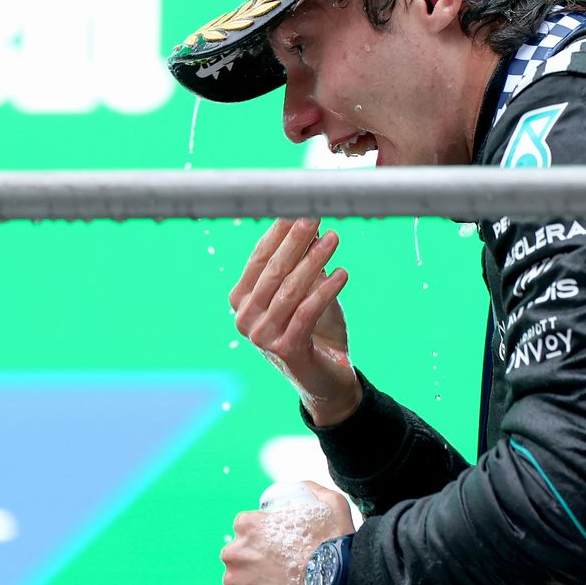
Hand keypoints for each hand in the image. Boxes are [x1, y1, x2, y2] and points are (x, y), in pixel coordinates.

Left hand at [222, 480, 354, 584]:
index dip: (263, 537)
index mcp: (249, 526)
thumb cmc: (334, 545)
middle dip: (255, 562)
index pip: (246, 528)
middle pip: (239, 556)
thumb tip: (302, 489)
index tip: (279, 548)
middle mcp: (236, 553)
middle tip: (281, 570)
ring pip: (239, 583)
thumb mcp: (331, 504)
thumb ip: (311, 491)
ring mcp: (237, 583)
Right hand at [231, 217, 361, 426]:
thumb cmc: (315, 329)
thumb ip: (304, 262)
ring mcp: (262, 337)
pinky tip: (343, 272)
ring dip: (314, 261)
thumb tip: (310, 222)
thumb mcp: (308, 290)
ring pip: (290, 290)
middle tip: (316, 213)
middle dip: (296, 240)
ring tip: (335, 238)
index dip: (278, 231)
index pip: (259, 258)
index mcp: (242, 300)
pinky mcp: (286, 349)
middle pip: (273, 271)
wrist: (327, 379)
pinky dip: (325, 290)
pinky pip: (307, 312)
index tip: (298, 204)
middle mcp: (245, 318)